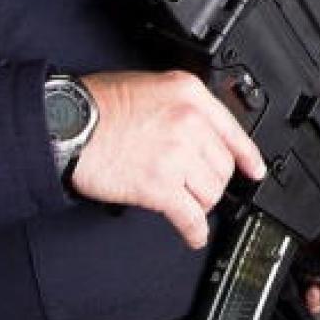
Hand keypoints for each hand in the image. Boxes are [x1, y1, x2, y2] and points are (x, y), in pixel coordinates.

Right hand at [70, 70, 266, 249]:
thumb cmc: (96, 104)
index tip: (254, 169)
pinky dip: (194, 231)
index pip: (233, 130)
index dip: (247, 155)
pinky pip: (190, 216)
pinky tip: (192, 234)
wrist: (66, 124)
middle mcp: (189, 123)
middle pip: (222, 165)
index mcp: (189, 95)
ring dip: (201, 203)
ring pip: (211, 191)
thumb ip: (181, 105)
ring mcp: (176, 155)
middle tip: (198, 187)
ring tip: (187, 204)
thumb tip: (199, 131)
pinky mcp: (159, 186)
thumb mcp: (150, 85)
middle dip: (212, 181)